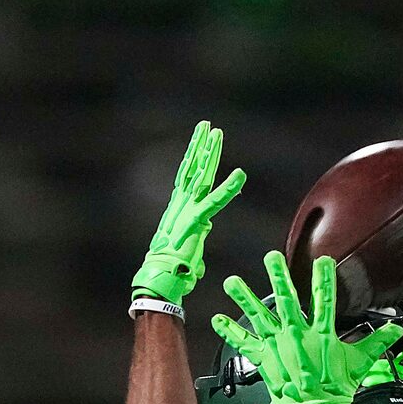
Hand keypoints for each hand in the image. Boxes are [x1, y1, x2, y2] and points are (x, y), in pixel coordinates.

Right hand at [132, 121, 245, 305]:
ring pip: (201, 175)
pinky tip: (240, 175)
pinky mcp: (197, 220)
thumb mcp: (190, 250)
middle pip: (193, 169)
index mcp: (180, 209)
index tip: (200, 141)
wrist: (162, 277)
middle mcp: (181, 204)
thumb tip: (204, 237)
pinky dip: (229, 188)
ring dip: (209, 153)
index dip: (195, 158)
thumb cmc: (174, 270)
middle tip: (208, 126)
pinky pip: (216, 201)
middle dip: (201, 146)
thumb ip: (198, 240)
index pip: (188, 177)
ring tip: (215, 132)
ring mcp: (187, 209)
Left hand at [211, 253, 401, 403]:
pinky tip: (217, 319)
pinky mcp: (265, 358)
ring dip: (244, 297)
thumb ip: (376, 343)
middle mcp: (297, 335)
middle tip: (271, 258)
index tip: (322, 261)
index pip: (325, 300)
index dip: (324, 279)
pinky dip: (230, 332)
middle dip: (279, 277)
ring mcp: (278, 345)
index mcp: (321, 334)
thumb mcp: (360, 363)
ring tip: (232, 282)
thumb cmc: (338, 389)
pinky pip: (245, 343)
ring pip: (259, 316)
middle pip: (286, 300)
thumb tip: (394, 330)